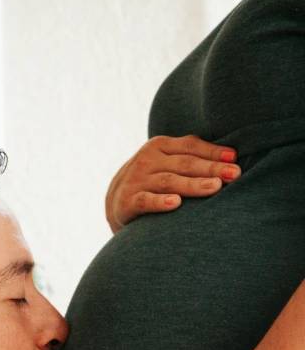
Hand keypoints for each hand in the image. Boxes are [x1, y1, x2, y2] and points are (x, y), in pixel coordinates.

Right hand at [105, 134, 240, 232]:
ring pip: (169, 181)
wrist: (115, 202)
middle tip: (234, 175)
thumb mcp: (166, 163)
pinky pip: (146, 201)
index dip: (213, 152)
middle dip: (211, 169)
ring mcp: (136, 180)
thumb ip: (190, 157)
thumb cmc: (151, 181)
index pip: (190, 146)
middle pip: (184, 164)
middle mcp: (147, 159)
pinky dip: (161, 203)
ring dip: (193, 185)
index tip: (234, 159)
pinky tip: (177, 203)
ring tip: (215, 188)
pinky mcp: (127, 201)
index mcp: (160, 146)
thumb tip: (231, 157)